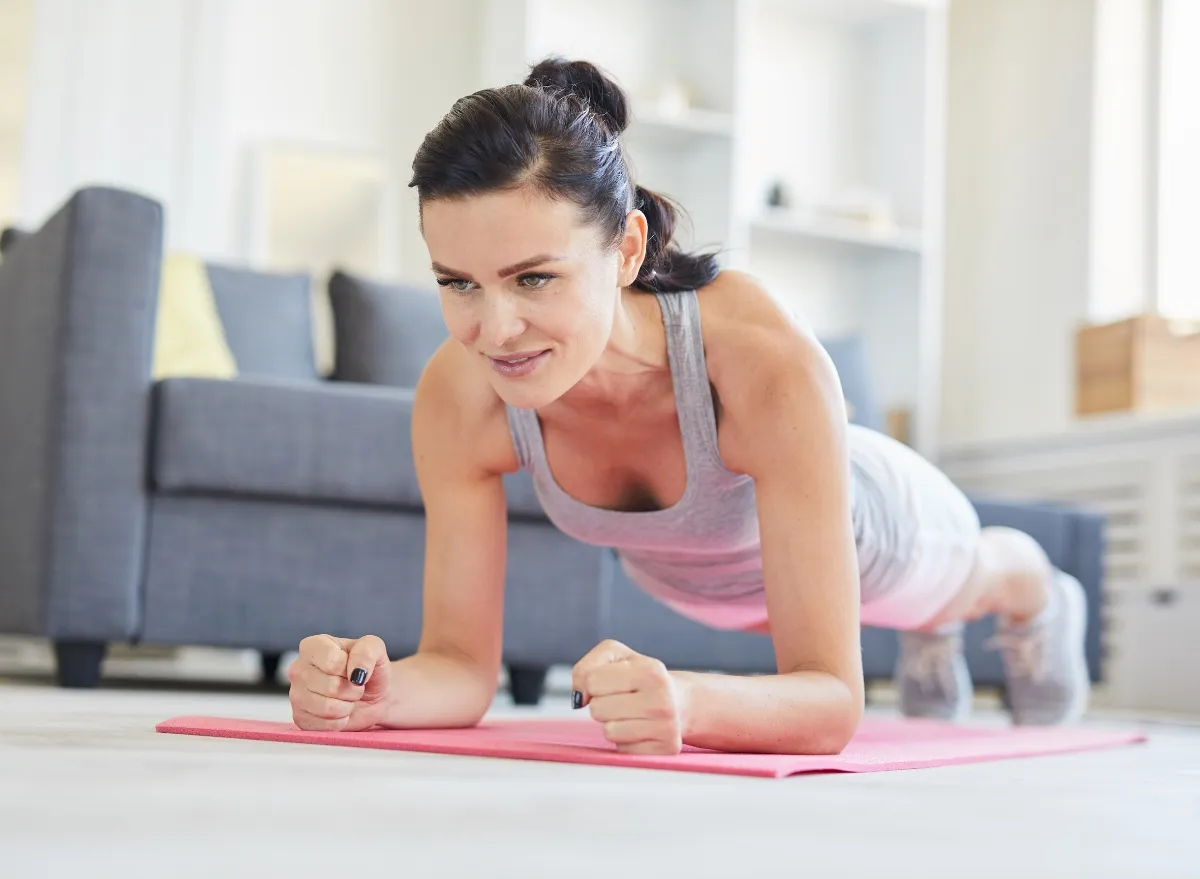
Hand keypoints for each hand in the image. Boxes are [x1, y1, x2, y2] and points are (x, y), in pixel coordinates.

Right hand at [288, 634, 392, 731]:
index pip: (332, 662)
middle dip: (352, 690)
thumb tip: (356, 673)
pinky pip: (324, 726)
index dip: (350, 668)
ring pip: (327, 708)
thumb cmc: (370, 669)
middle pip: (331, 687)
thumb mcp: (375, 648)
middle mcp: (298, 669)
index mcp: (312, 646)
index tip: (353, 667)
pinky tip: (340, 711)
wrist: (372, 696)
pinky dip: (341, 721)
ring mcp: (296, 695)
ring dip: (347, 706)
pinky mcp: (300, 719)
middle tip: (353, 686)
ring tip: (347, 698)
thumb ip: (367, 651)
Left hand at [572, 640, 686, 755]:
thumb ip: (587, 667)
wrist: (679, 702)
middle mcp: (661, 699)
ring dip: (612, 723)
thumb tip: (580, 697)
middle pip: (597, 708)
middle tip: (622, 699)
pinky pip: (623, 749)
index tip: (610, 682)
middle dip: (602, 704)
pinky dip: (625, 740)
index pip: (592, 681)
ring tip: (631, 713)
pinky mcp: (665, 749)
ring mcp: (666, 727)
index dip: (593, 683)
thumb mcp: (616, 656)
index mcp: (650, 670)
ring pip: (609, 731)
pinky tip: (640, 728)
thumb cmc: (641, 677)